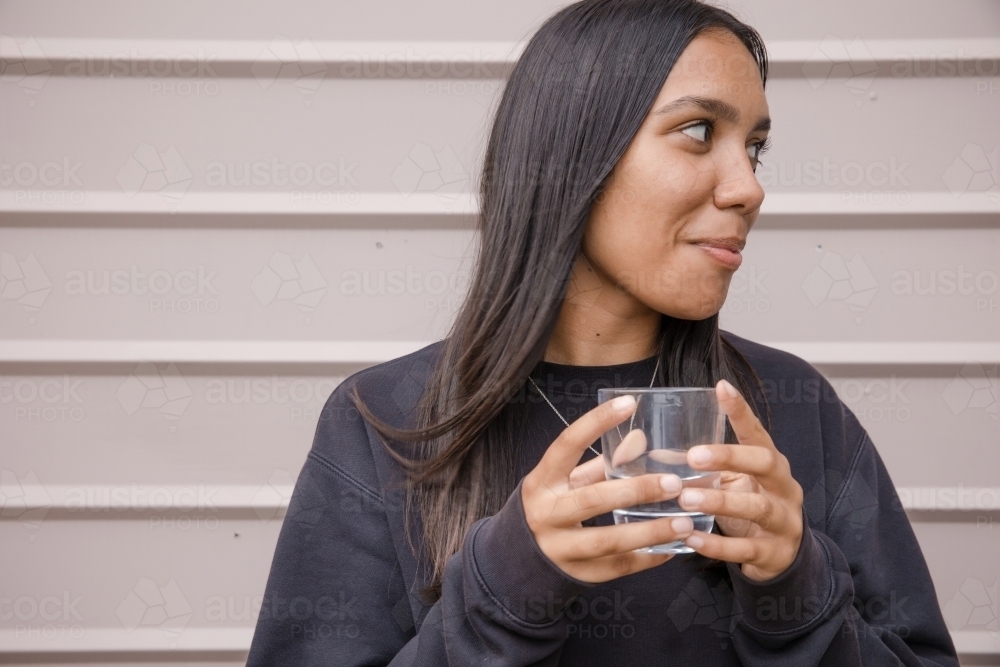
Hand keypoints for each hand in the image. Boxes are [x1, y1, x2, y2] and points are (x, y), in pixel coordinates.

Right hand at [520, 395, 691, 582]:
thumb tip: (640, 437)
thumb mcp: (565, 481)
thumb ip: (601, 462)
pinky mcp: (577, 575)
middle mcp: (546, 514)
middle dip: (636, 491)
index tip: (629, 404)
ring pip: (608, 541)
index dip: (596, 422)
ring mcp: (560, 548)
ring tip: (684, 522)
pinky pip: (617, 567)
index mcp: (542, 481)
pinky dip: (648, 558)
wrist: (517, 559)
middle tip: (675, 483)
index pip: (567, 444)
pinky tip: (673, 548)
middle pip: (593, 500)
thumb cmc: (550, 507)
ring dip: (650, 532)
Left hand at [677, 379, 803, 581]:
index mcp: (772, 464)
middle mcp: (784, 488)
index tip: (721, 387)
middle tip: (693, 456)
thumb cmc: (749, 507)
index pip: (758, 432)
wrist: (782, 558)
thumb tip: (653, 452)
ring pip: (758, 508)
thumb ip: (704, 468)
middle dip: (731, 457)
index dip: (741, 411)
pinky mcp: (774, 554)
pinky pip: (746, 549)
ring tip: (685, 498)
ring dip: (720, 502)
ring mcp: (784, 521)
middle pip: (767, 463)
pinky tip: (691, 538)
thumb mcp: (733, 483)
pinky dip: (718, 545)